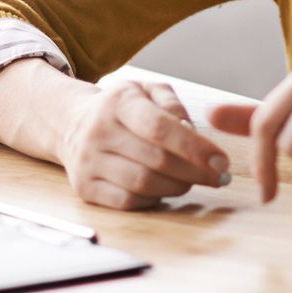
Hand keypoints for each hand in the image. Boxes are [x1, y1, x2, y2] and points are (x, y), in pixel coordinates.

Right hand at [56, 80, 231, 209]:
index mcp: (117, 102)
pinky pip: (128, 201)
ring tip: (190, 180)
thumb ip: (172, 104)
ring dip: (177, 186)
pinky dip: (153, 198)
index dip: (195, 148)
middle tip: (217, 176)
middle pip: (156, 160)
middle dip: (195, 172)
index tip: (221, 161)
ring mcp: (88, 162)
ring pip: (144, 184)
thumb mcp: (146, 91)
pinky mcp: (85, 187)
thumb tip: (192, 134)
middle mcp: (98, 131)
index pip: (159, 127)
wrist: (70, 123)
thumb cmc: (120, 109)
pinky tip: (163, 188)